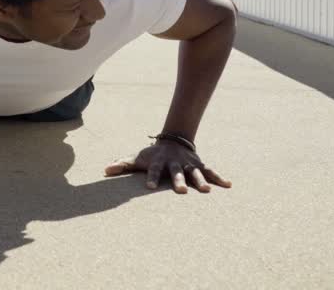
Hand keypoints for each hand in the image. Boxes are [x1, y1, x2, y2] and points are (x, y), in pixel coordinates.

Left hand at [104, 139, 231, 193]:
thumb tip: (104, 170)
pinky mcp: (198, 165)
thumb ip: (122, 164)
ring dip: (200, 181)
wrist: (173, 140)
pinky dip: (219, 177)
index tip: (148, 187)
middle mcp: (174, 162)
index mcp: (158, 161)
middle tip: (180, 192)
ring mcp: (188, 163)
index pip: (153, 169)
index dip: (150, 177)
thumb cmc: (152, 154)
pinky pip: (210, 171)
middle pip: (176, 172)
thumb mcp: (138, 157)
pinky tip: (229, 185)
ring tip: (206, 191)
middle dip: (179, 181)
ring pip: (195, 172)